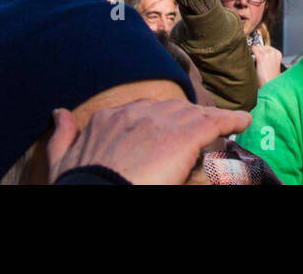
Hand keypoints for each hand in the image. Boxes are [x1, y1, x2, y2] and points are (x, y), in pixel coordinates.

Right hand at [46, 99, 250, 184]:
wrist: (97, 191)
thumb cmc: (80, 183)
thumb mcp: (62, 161)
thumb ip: (62, 137)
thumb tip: (59, 114)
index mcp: (109, 119)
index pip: (142, 112)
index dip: (159, 122)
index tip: (167, 130)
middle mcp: (136, 114)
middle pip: (169, 110)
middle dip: (186, 119)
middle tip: (199, 131)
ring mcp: (160, 123)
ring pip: (192, 115)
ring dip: (209, 122)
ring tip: (226, 126)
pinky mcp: (183, 137)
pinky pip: (213, 122)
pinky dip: (231, 120)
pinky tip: (243, 122)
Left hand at [251, 43, 282, 85]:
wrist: (270, 85)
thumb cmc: (270, 78)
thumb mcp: (273, 65)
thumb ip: (268, 58)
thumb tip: (259, 52)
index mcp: (278, 54)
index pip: (266, 47)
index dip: (261, 51)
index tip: (259, 54)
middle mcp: (273, 52)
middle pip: (261, 46)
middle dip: (257, 52)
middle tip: (257, 61)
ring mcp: (267, 54)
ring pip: (257, 47)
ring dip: (254, 53)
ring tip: (255, 62)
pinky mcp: (261, 57)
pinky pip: (253, 49)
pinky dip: (251, 53)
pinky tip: (251, 59)